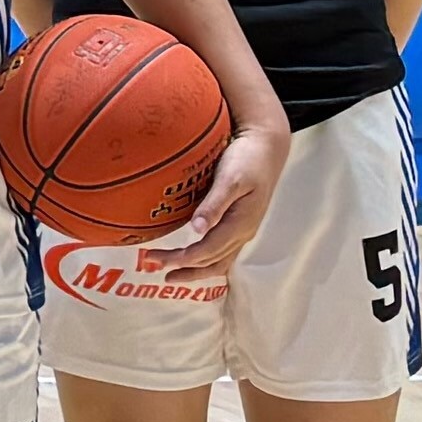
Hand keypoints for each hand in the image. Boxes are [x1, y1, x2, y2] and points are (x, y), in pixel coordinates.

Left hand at [153, 115, 289, 275]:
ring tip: (171, 274)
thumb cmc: (247, 159)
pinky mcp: (240, 223)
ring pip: (219, 261)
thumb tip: (197, 230)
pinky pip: (223, 252)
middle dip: (184, 269)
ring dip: (195, 270)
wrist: (266, 148)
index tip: (156, 259)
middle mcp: (243, 232)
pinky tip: (192, 260)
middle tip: (155, 266)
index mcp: (240, 224)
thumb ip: (214, 204)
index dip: (182, 260)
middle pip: (212, 261)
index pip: (207, 251)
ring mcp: (243, 229)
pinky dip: (205, 260)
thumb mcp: (230, 179)